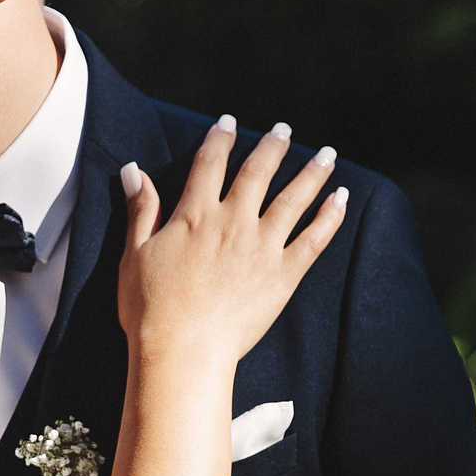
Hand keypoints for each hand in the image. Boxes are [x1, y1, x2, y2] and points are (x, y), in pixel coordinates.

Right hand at [116, 116, 344, 372]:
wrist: (183, 352)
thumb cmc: (150, 310)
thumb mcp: (134, 255)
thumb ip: (141, 210)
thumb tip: (133, 171)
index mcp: (195, 215)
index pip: (211, 163)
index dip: (220, 139)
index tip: (229, 123)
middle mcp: (233, 222)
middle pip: (258, 173)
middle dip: (273, 147)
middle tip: (284, 130)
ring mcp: (262, 248)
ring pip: (293, 199)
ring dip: (312, 173)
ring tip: (328, 155)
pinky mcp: (283, 275)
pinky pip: (314, 239)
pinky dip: (330, 217)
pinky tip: (342, 199)